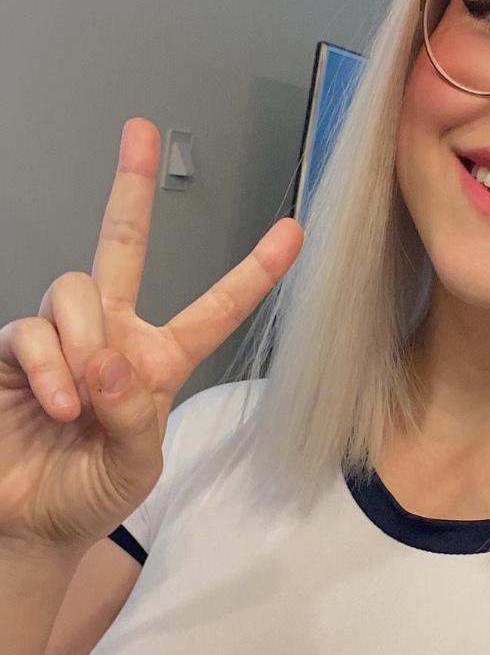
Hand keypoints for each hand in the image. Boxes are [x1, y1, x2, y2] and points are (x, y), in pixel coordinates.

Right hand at [0, 117, 303, 554]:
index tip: (295, 232)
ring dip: (83, 343)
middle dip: (130, 186)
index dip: (254, 273)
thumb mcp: (136, 466)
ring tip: (80, 404)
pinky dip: (49, 368)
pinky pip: (32, 331)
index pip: (215, 310)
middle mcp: (109, 336)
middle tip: (141, 130)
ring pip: (74, 288)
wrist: (31, 523)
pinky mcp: (13, 351)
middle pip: (123, 244)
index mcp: (158, 361)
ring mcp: (59, 338)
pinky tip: (59, 405)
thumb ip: (136, 415)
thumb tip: (109, 361)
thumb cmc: (90, 493)